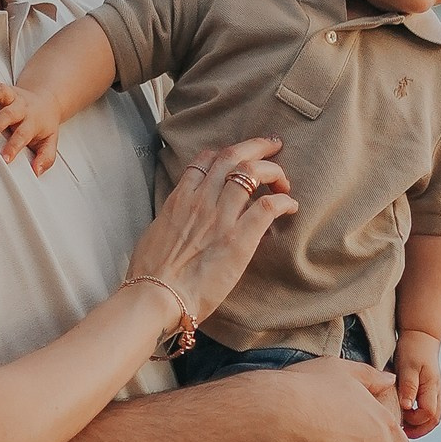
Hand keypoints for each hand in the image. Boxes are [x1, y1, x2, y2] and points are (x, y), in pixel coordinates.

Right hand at [0, 73, 63, 175]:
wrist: (46, 101)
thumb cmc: (43, 124)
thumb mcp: (49, 142)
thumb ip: (45, 158)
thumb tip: (37, 171)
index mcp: (32, 122)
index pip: (23, 134)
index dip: (13, 146)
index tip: (5, 158)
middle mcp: (21, 107)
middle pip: (8, 113)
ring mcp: (11, 96)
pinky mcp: (2, 88)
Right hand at [125, 139, 296, 330]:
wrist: (156, 296)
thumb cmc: (150, 274)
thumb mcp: (157, 235)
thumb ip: (174, 221)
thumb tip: (184, 225)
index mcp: (180, 199)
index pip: (205, 160)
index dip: (225, 154)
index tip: (238, 159)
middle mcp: (201, 200)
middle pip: (233, 156)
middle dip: (257, 146)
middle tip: (272, 146)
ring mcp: (221, 217)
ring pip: (253, 172)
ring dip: (274, 171)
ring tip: (284, 181)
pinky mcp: (239, 238)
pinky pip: (269, 206)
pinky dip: (283, 201)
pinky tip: (290, 206)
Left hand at [394, 328, 440, 434]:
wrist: (421, 336)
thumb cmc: (413, 349)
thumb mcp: (408, 366)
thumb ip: (408, 386)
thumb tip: (406, 406)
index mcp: (432, 387)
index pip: (429, 414)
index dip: (414, 420)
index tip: (400, 417)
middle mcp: (436, 392)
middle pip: (434, 420)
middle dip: (419, 430)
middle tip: (402, 433)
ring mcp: (435, 392)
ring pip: (433, 416)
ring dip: (420, 425)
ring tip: (403, 427)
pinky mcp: (430, 391)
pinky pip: (429, 409)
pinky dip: (419, 418)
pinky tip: (405, 416)